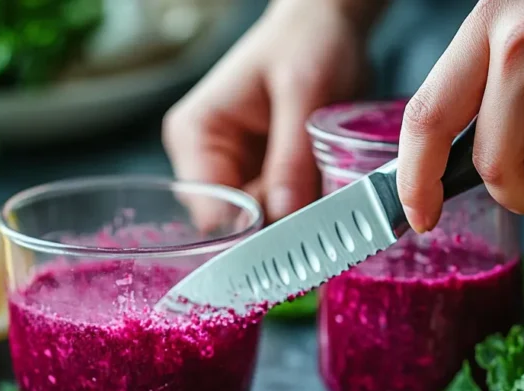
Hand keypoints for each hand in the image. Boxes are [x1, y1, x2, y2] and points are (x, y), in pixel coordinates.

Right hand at [164, 0, 381, 222]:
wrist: (326, 25)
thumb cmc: (306, 42)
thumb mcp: (303, 92)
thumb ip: (292, 156)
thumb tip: (284, 214)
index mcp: (195, 135)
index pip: (210, 210)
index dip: (250, 230)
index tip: (293, 232)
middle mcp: (206, 160)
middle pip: (236, 223)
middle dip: (279, 224)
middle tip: (322, 211)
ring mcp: (235, 171)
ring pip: (263, 222)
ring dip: (297, 217)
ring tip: (328, 190)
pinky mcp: (263, 177)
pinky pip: (282, 210)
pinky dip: (306, 208)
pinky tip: (326, 190)